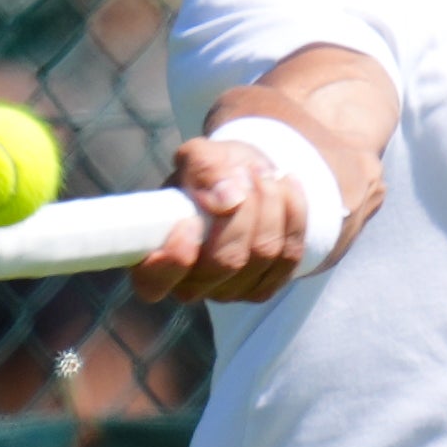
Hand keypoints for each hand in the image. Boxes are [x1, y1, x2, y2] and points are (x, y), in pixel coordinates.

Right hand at [129, 131, 311, 307]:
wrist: (247, 178)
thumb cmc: (211, 171)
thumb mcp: (200, 155)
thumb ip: (204, 169)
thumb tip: (228, 200)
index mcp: (156, 259)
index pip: (154, 283)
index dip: (174, 259)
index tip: (189, 222)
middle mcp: (191, 285)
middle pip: (225, 261)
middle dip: (242, 211)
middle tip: (242, 174)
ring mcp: (230, 291)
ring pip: (262, 254)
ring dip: (269, 204)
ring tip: (262, 173)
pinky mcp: (264, 286)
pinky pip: (289, 253)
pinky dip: (292, 213)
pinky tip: (284, 186)